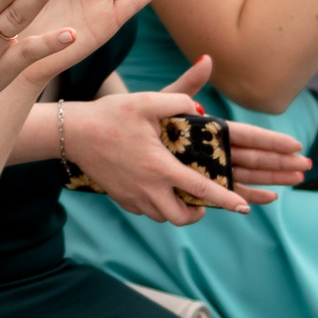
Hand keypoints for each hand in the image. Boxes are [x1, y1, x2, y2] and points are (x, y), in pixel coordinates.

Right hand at [59, 57, 308, 224]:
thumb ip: (178, 100)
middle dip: (198, 214)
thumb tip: (202, 107)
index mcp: (160, 167)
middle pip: (182, 217)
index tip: (245, 209)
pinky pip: (143, 210)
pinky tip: (154, 186)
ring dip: (176, 210)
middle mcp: (148, 187)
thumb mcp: (146, 101)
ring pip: (162, 217)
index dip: (226, 200)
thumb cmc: (110, 114)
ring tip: (180, 192)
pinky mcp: (119, 197)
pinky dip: (155, 204)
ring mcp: (132, 196)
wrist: (72, 132)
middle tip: (203, 201)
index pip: (201, 190)